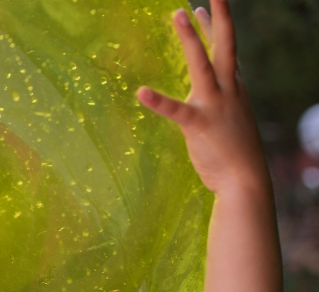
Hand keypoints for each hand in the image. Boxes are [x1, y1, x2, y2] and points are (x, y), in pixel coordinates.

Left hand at [137, 0, 269, 195]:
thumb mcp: (231, 119)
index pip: (227, 50)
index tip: (206, 6)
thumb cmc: (234, 153)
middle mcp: (228, 91)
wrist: (245, 180)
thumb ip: (221, 103)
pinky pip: (176, 110)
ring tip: (178, 14)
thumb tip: (210, 95)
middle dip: (216, 18)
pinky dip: (159, 101)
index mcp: (234, 89)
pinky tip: (141, 92)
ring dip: (191, 39)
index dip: (216, 26)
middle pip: (225, 45)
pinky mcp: (199, 125)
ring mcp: (215, 105)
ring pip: (203, 65)